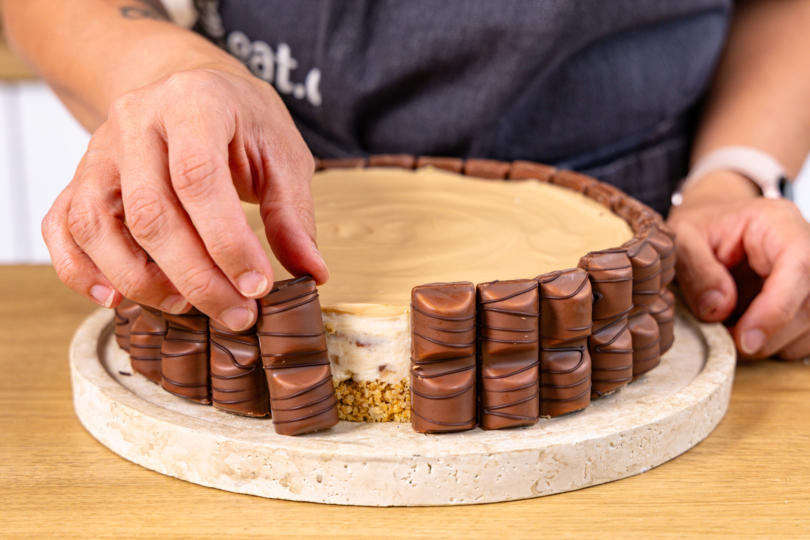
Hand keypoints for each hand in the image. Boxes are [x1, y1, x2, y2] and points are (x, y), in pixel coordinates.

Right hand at [42, 65, 327, 330]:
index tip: (258, 286)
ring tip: (187, 306)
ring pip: (96, 225)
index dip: (227, 242)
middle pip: (149, 213)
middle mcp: (136, 121)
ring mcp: (99, 150)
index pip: (199, 179)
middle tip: (236, 313)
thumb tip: (312, 273)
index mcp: (194, 103)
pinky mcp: (80, 177)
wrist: (191, 86)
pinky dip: (79, 270)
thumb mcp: (283, 153)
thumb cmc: (242, 120)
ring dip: (140, 280)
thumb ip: (293, 214)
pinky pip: (62, 227)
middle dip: (195, 276)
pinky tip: (115, 298)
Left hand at [668, 170, 809, 359]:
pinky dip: (774, 345)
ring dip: (770, 342)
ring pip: (809, 327)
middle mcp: (806, 249)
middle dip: (768, 334)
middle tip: (725, 339)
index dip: (776, 309)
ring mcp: (809, 278)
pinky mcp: (805, 302)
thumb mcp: (682, 238)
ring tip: (730, 330)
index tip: (745, 339)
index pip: (799, 266)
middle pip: (809, 304)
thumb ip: (696, 269)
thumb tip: (717, 308)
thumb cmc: (700, 228)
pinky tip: (746, 331)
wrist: (711, 227)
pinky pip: (803, 338)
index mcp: (778, 223)